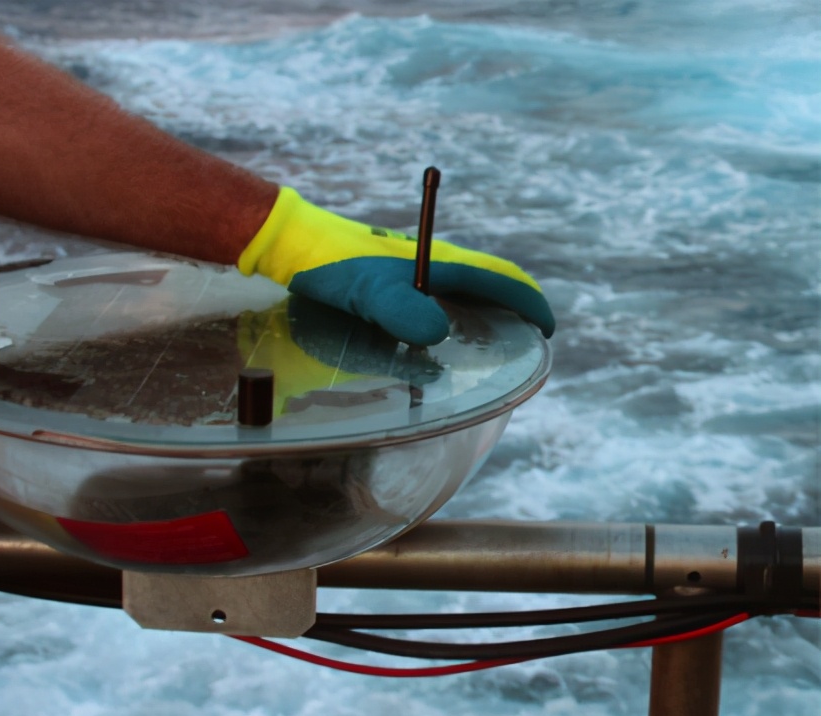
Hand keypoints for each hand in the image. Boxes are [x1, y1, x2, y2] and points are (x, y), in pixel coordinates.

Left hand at [237, 187, 555, 345]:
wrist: (295, 244)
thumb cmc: (331, 266)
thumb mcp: (366, 292)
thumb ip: (401, 311)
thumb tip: (439, 334)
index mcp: (439, 261)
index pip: (499, 278)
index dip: (528, 301)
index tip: (546, 329)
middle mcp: (433, 262)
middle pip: (487, 283)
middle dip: (513, 309)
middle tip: (525, 344)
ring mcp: (414, 270)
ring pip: (463, 289)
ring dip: (486, 312)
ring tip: (491, 345)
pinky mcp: (392, 279)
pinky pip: (437, 296)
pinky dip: (454, 313)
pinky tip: (438, 337)